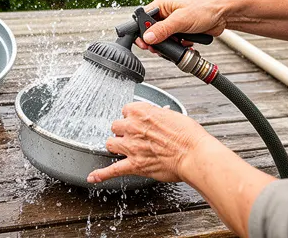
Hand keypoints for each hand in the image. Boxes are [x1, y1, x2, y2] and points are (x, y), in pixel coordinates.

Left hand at [86, 101, 214, 183]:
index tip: (138, 121)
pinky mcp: (134, 165)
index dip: (132, 117)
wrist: (194, 154)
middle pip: (115, 126)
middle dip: (123, 131)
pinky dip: (101, 174)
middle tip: (134, 137)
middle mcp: (133, 127)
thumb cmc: (188, 135)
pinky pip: (113, 169)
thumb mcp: (175, 116)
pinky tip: (93, 177)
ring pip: (110, 144)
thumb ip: (161, 115)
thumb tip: (160, 114)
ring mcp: (131, 146)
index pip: (126, 110)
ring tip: (123, 150)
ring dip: (116, 147)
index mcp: (142, 111)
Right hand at [137, 0, 227, 50]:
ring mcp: (174, 22)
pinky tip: (186, 44)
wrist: (224, 15)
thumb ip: (163, 29)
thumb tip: (147, 37)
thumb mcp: (181, 20)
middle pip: (152, 31)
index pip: (143, 18)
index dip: (141, 31)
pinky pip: (174, 42)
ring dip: (170, 45)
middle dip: (157, 41)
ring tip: (177, 45)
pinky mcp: (182, 31)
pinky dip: (179, 46)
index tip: (143, 43)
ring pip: (163, 38)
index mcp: (162, 5)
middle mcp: (166, 13)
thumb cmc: (205, 9)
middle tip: (159, 49)